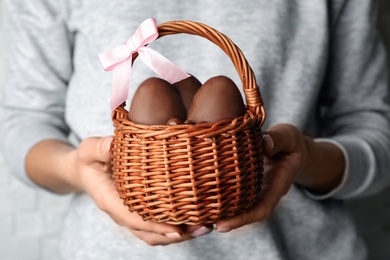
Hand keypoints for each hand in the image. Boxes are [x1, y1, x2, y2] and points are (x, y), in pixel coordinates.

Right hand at [73, 137, 212, 245]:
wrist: (88, 171)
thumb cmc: (91, 159)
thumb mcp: (89, 150)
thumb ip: (99, 148)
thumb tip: (111, 144)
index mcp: (109, 200)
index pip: (133, 219)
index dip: (155, 226)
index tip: (178, 230)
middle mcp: (121, 213)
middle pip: (149, 232)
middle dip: (177, 234)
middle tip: (203, 228)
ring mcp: (131, 215)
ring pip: (156, 233)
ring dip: (182, 234)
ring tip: (206, 227)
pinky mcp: (140, 211)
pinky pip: (158, 226)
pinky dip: (178, 226)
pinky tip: (197, 219)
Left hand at [215, 123, 344, 232]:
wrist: (290, 146)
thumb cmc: (289, 141)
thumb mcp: (288, 136)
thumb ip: (278, 140)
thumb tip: (264, 145)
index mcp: (278, 184)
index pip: (262, 208)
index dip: (243, 219)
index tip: (224, 225)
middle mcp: (265, 192)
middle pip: (247, 213)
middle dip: (227, 221)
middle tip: (205, 224)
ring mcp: (255, 189)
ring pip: (239, 206)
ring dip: (220, 212)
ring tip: (199, 217)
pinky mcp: (246, 183)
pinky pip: (233, 194)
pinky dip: (219, 198)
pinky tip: (202, 199)